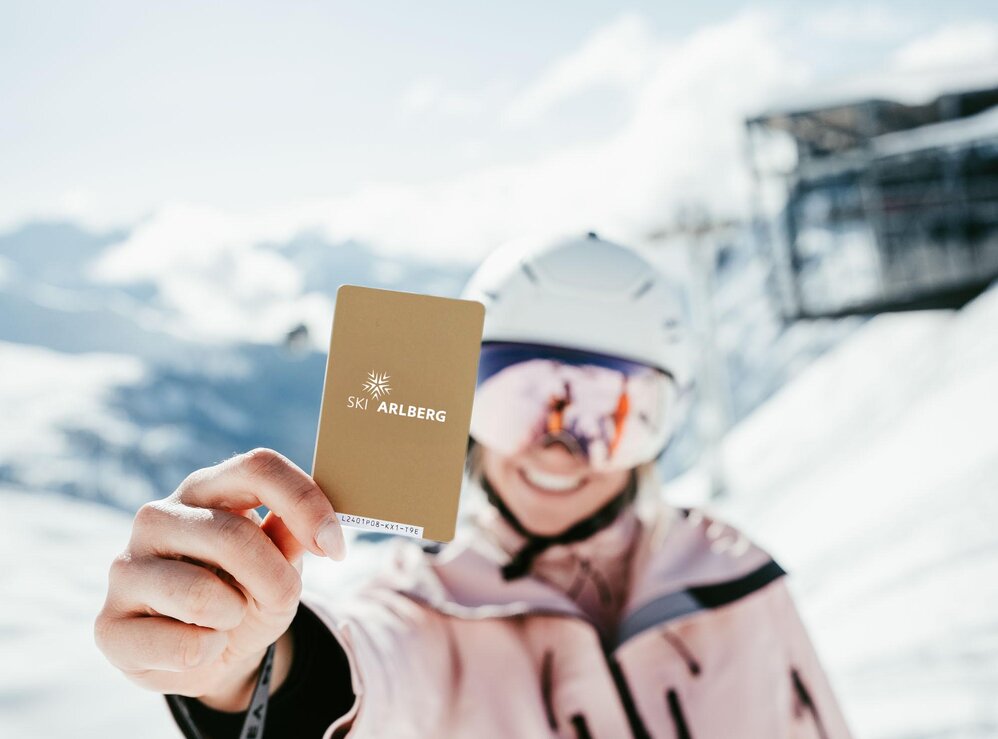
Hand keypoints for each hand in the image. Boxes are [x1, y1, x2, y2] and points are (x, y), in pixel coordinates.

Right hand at [94, 448, 345, 709]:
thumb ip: (296, 536)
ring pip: (204, 595)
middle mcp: (158, 516)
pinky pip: (184, 646)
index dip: (305, 503)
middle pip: (235, 534)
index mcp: (206, 487)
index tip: (336, 548)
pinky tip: (199, 647)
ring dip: (236, 618)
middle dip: (274, 580)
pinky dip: (210, 655)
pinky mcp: (110, 624)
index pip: (258, 466)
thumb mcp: (281, 562)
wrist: (207, 651)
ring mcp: (127, 567)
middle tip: (279, 601)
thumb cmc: (247, 591)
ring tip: (227, 620)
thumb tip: (320, 527)